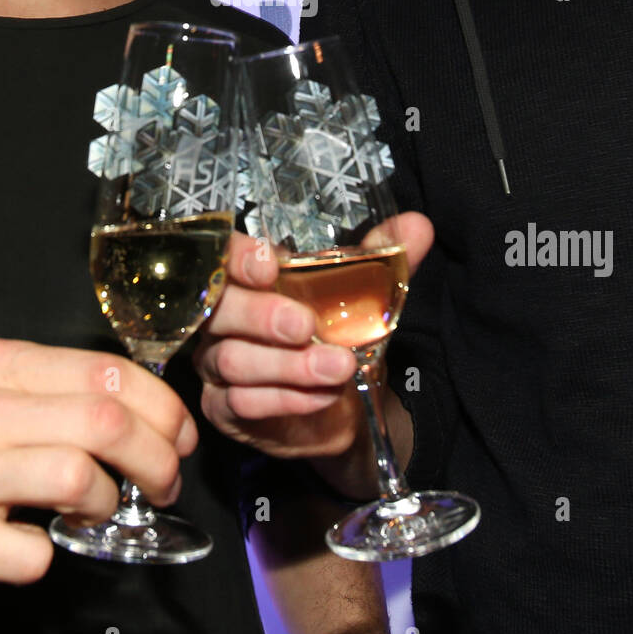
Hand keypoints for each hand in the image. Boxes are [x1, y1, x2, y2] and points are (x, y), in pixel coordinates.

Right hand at [0, 339, 196, 599]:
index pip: (108, 372)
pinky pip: (35, 552)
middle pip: (106, 420)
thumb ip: (56, 391)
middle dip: (157, 458)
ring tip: (96, 512)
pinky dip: (49, 556)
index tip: (178, 436)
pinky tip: (34, 544)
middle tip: (163, 483)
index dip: (162, 408)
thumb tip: (147, 408)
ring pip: (79, 477)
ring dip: (106, 504)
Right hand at [195, 213, 433, 467]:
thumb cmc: (338, 338)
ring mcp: (215, 363)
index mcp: (247, 278)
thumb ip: (384, 260)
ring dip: (288, 365)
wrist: (342, 408)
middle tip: (305, 325)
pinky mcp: (222, 408)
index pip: (223, 255)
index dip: (238, 257)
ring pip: (233, 359)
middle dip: (262, 315)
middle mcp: (221, 317)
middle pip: (218, 309)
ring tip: (338, 366)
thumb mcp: (365, 296)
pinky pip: (242, 402)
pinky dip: (287, 399)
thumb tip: (417, 226)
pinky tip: (323, 395)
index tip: (270, 265)